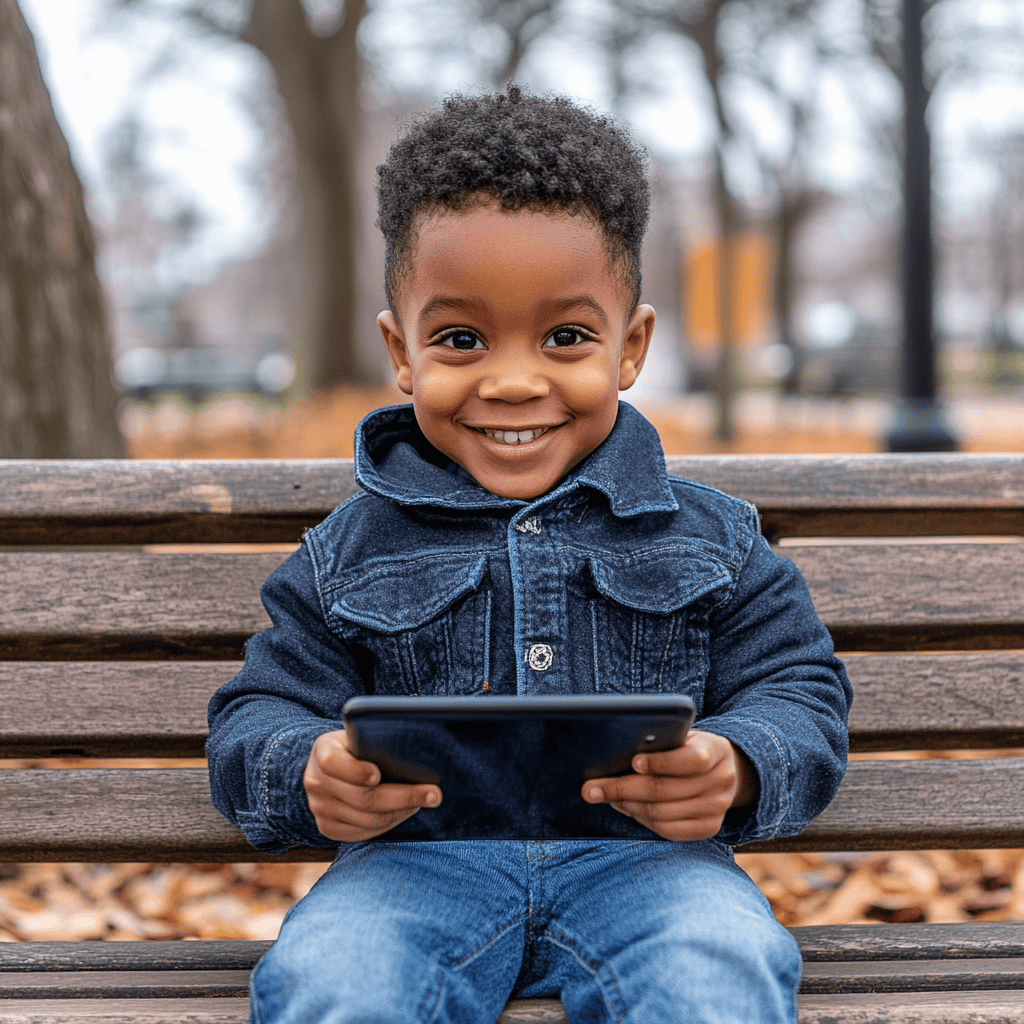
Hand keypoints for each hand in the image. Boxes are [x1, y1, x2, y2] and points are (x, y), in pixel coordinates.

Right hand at [302, 730, 441, 841]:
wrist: (328, 767)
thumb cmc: (355, 747)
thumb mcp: (357, 735)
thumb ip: (374, 740)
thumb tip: (416, 745)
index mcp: (322, 751)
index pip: (334, 763)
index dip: (357, 771)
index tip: (378, 774)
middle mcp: (316, 781)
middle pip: (363, 798)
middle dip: (404, 796)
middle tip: (434, 794)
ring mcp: (319, 808)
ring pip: (368, 819)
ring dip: (401, 812)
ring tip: (423, 801)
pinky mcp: (327, 828)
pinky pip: (363, 833)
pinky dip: (389, 824)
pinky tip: (404, 812)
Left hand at [581, 730, 756, 841]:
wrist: (728, 771)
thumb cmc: (692, 748)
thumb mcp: (685, 736)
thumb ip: (661, 742)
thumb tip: (616, 754)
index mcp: (716, 751)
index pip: (690, 760)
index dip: (660, 762)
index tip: (633, 762)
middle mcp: (720, 782)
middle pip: (664, 791)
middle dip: (622, 789)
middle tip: (591, 789)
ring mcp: (716, 809)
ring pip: (661, 814)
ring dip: (626, 806)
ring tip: (604, 797)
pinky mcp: (709, 828)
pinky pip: (668, 830)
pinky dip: (642, 820)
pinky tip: (626, 808)